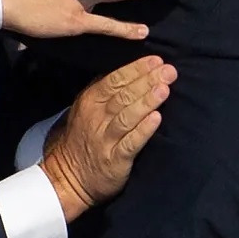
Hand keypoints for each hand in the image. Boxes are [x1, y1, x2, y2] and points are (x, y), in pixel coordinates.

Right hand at [40, 55, 177, 221]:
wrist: (68, 177)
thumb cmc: (85, 137)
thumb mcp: (87, 108)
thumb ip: (105, 89)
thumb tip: (133, 67)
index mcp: (90, 101)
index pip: (114, 80)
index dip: (136, 69)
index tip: (156, 60)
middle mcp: (96, 118)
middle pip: (124, 95)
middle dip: (148, 81)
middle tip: (169, 70)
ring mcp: (105, 139)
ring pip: (127, 116)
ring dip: (147, 101)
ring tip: (164, 89)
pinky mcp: (115, 160)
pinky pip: (130, 142)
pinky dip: (144, 130)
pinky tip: (157, 119)